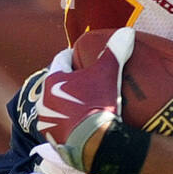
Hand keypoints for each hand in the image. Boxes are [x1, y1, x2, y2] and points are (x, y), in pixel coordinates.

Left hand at [31, 27, 135, 172]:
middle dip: (68, 81)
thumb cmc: (100, 103)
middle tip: (84, 81)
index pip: (61, 59)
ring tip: (81, 104)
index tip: (81, 55)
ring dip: (64, 103)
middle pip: (56, 83)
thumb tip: (128, 31)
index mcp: (54, 80)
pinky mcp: (52, 139)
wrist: (96, 142)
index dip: (72, 55)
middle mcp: (44, 99)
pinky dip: (66, 122)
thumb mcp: (109, 73)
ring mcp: (46, 121)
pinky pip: (58, 125)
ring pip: (55, 105)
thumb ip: (116, 51)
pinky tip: (78, 124)